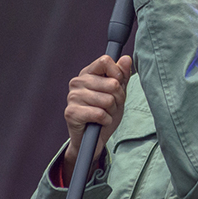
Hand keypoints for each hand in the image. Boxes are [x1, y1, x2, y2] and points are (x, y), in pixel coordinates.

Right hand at [62, 54, 131, 183]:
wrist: (94, 139)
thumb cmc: (105, 113)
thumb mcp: (118, 93)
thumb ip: (122, 75)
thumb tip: (126, 59)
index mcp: (88, 73)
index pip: (105, 61)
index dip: (117, 73)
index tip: (118, 85)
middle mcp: (77, 82)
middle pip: (112, 84)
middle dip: (118, 98)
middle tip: (111, 106)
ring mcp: (73, 97)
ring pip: (108, 100)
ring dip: (112, 111)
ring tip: (105, 114)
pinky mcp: (71, 113)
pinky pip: (99, 114)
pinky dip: (106, 120)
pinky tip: (100, 122)